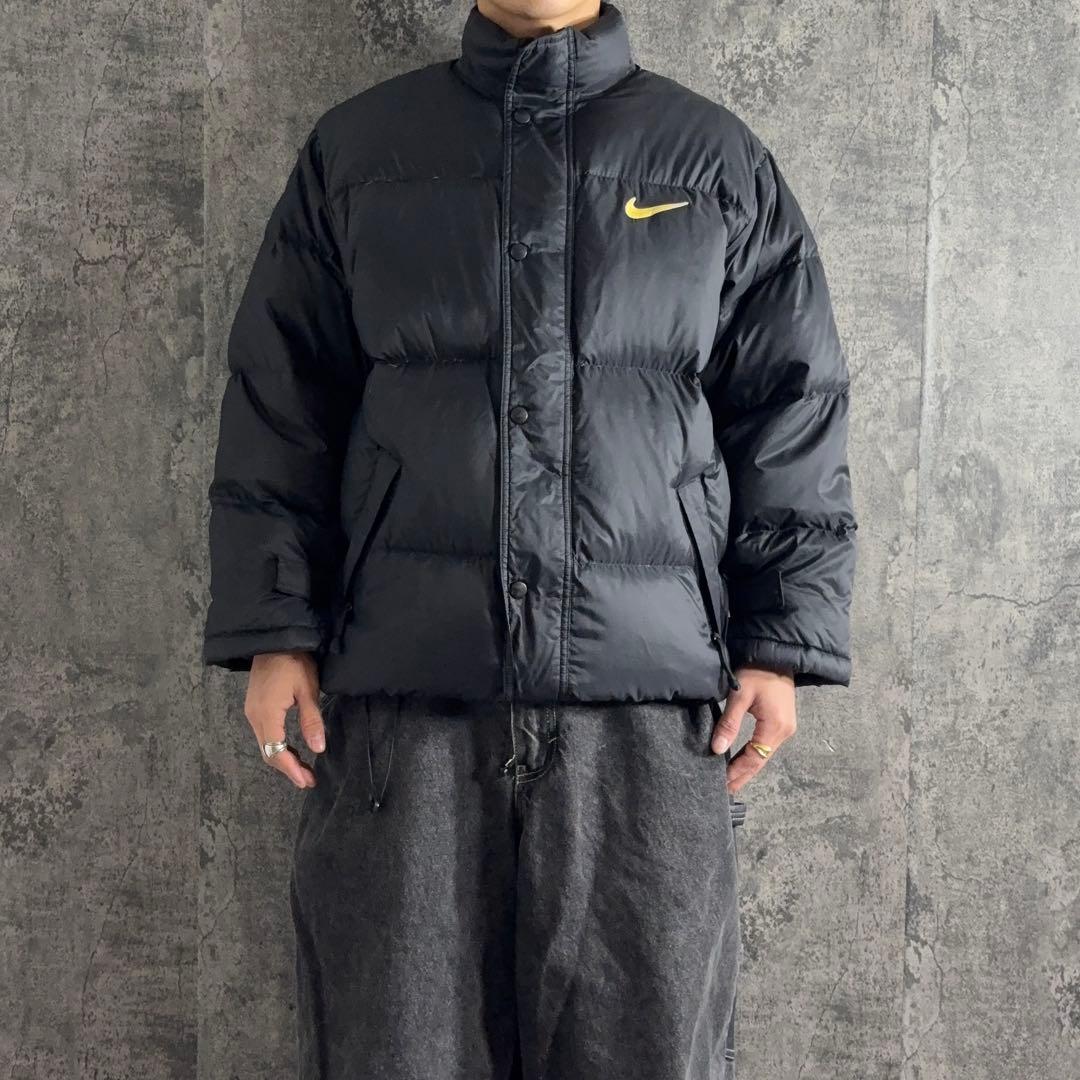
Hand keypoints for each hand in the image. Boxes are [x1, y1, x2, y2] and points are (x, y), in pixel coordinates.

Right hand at [245, 651, 325, 788]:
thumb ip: (311, 721)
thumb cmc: (294, 661)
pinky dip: (278, 745)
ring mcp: (252, 711)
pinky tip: (292, 749)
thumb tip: (318, 749)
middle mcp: (254, 717)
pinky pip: (265, 734)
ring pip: (266, 744)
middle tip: (308, 780)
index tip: (307, 781)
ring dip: (283, 758)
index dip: (291, 769)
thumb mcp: (308, 690)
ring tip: (303, 770)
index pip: (276, 751)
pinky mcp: (255, 706)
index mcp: (266, 714)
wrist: (273, 638)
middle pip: (268, 751)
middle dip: (288, 768)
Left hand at [710, 665, 796, 792]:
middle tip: (725, 790)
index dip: (738, 773)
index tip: (722, 785)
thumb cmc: (757, 671)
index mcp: (775, 727)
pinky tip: (741, 760)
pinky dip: (753, 755)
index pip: (754, 759)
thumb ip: (729, 724)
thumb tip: (717, 749)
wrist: (776, 654)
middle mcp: (784, 732)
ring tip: (730, 779)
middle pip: (761, 761)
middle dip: (743, 776)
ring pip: (764, 754)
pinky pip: (766, 745)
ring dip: (747, 767)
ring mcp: (785, 728)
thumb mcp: (739, 697)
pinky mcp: (782, 722)